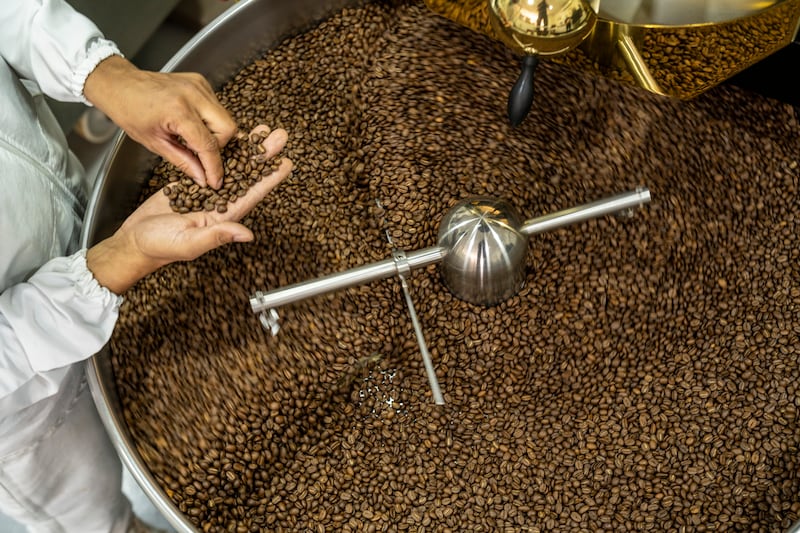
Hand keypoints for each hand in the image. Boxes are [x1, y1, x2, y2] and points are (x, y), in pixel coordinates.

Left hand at [83, 55, 236, 187]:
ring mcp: (199, 86)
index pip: (209, 144)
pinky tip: (193, 123)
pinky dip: (210, 120)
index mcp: (179, 111)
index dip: (214, 167)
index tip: (216, 181)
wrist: (120, 84)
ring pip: (225, 117)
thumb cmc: (129, 112)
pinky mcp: (200, 82)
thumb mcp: (154, 143)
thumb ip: (183, 161)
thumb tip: (202, 178)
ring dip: (215, 133)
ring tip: (193, 138)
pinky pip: (217, 107)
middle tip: (202, 154)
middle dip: (219, 146)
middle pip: (228, 128)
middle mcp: (193, 95)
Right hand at [86, 126, 291, 293]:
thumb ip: (216, 236)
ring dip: (247, 148)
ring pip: (232, 165)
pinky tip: (231, 136)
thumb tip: (247, 234)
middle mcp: (220, 203)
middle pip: (248, 175)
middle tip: (279, 134)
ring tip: (262, 130)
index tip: (286, 162)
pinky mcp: (192, 183)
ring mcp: (207, 192)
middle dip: (264, 155)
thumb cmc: (160, 247)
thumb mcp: (189, 243)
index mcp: (223, 216)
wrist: (135, 240)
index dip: (270, 178)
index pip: (252, 194)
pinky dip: (222, 149)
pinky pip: (211, 163)